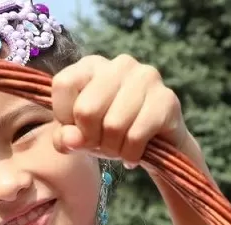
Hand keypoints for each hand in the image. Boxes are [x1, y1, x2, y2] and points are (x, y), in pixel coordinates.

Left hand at [51, 54, 195, 168]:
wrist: (158, 147)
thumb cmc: (110, 134)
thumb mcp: (80, 137)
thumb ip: (64, 137)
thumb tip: (72, 139)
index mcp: (93, 65)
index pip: (63, 84)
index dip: (64, 116)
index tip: (78, 128)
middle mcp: (120, 64)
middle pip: (86, 109)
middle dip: (91, 139)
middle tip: (102, 144)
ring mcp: (146, 77)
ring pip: (113, 125)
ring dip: (112, 149)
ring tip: (119, 148)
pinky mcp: (166, 99)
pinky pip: (136, 136)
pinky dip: (130, 154)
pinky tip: (134, 154)